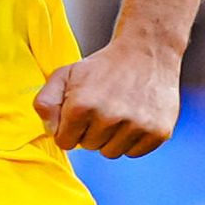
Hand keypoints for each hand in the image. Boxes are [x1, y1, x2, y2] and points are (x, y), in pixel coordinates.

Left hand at [36, 40, 180, 156]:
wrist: (147, 51)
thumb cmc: (105, 65)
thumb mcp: (66, 74)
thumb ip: (46, 101)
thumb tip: (51, 131)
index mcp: (81, 105)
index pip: (65, 142)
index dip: (70, 128)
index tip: (81, 113)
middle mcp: (109, 117)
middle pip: (89, 147)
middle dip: (91, 131)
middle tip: (103, 107)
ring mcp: (136, 126)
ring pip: (111, 152)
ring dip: (112, 137)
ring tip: (119, 112)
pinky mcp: (158, 132)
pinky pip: (134, 153)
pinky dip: (132, 140)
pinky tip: (135, 117)